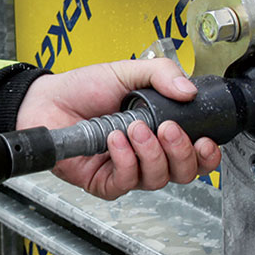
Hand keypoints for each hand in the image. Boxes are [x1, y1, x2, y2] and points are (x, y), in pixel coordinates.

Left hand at [15, 58, 221, 200]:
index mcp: (159, 131)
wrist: (47, 99)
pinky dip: (124, 161)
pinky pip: (125, 183)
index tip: (206, 141)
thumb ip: (161, 73)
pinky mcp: (103, 181)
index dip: (206, 155)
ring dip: (150, 153)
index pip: (195, 155)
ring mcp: (126, 169)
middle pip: (183, 173)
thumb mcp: (127, 71)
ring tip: (133, 128)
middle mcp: (146, 154)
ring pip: (157, 179)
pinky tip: (115, 140)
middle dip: (181, 152)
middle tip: (166, 128)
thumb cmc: (84, 88)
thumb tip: (189, 90)